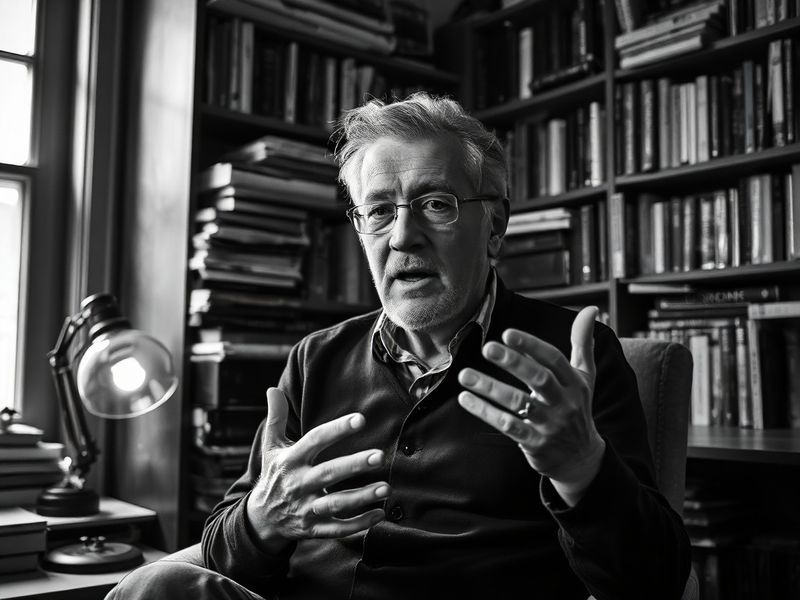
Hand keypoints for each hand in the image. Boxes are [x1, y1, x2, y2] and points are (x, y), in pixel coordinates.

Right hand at [246, 387, 389, 552]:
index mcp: (291, 460)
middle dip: (354, 465)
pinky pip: (337, 529)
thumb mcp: (271, 447)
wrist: (261, 519)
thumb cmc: (275, 475)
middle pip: (328, 473)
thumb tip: (273, 389)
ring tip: (387, 488)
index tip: (361, 419)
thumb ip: (276, 418)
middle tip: (380, 456)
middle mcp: (298, 484)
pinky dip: (359, 525)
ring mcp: (306, 508)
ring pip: (336, 504)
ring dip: (362, 497)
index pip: (315, 441)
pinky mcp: (313, 529)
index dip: (337, 429)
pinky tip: (380, 514)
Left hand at [457, 306, 604, 505]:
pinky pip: (508, 426)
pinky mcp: (535, 443)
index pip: (554, 360)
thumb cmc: (578, 408)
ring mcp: (549, 425)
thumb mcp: (585, 377)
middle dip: (513, 362)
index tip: (508, 333)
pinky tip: (466, 399)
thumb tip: (592, 309)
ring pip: (518, 403)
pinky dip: (486, 412)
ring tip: (465, 375)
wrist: (582, 459)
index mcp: (575, 383)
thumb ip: (583, 343)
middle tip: (488, 347)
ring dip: (489, 388)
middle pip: (539, 379)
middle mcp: (564, 403)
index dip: (532, 346)